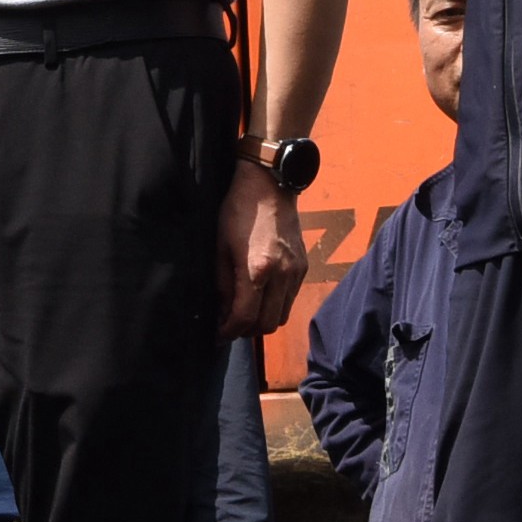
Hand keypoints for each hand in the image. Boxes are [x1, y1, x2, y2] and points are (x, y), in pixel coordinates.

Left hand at [213, 162, 307, 337]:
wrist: (269, 186)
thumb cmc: (237, 212)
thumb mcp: (220, 247)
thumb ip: (222, 284)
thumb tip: (221, 312)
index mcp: (257, 270)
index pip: (244, 317)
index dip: (228, 332)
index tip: (217, 335)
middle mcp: (282, 275)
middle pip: (266, 325)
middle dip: (245, 331)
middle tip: (228, 325)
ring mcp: (296, 272)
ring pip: (280, 316)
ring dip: (261, 321)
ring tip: (244, 312)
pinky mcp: (304, 268)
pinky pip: (290, 300)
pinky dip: (274, 306)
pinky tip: (260, 296)